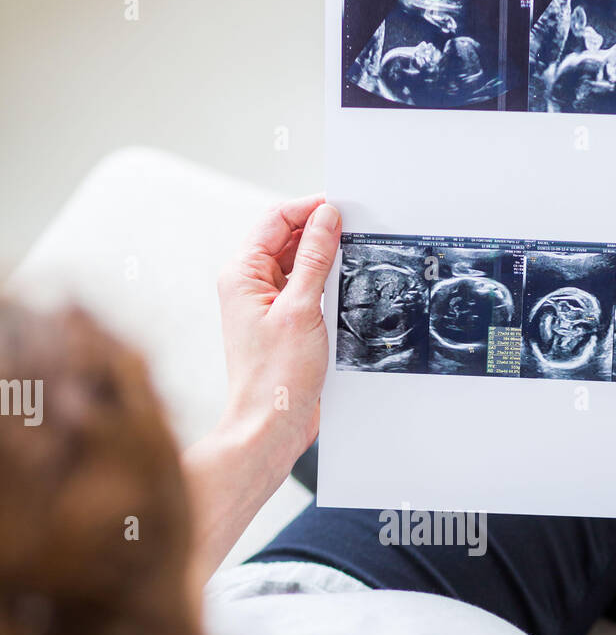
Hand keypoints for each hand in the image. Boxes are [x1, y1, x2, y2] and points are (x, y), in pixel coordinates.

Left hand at [216, 196, 341, 487]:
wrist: (271, 425)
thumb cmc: (275, 378)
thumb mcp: (302, 309)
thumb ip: (315, 258)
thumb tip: (326, 219)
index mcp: (242, 274)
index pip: (276, 220)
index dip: (310, 209)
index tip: (342, 209)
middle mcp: (251, 286)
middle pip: (288, 239)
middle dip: (320, 233)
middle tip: (354, 234)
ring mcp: (268, 306)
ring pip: (300, 265)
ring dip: (325, 262)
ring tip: (350, 265)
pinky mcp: (285, 325)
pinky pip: (307, 291)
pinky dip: (327, 287)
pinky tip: (344, 293)